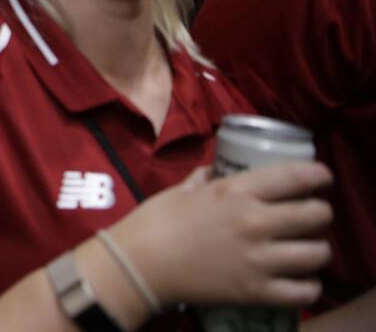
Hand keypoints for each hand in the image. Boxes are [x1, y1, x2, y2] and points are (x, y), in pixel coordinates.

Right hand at [109, 162, 331, 311]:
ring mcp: (258, 260)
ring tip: (306, 249)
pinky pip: (305, 291)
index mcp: (235, 191)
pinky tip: (300, 279)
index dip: (319, 176)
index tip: (321, 178)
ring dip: (317, 249)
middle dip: (320, 213)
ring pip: (318, 253)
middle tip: (311, 215)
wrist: (138, 265)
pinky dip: (309, 286)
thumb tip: (217, 168)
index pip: (297, 177)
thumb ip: (206, 178)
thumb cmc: (154, 221)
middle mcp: (255, 222)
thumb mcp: (181, 189)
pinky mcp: (256, 292)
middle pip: (316, 215)